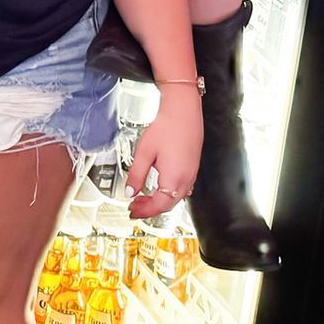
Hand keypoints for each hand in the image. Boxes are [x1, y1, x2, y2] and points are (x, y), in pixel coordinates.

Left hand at [124, 88, 203, 220]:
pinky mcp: (192, 168)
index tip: (132, 211)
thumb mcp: (144, 152)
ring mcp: (192, 174)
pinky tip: (157, 187)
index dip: (144, 211)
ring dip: (159, 201)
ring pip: (175, 198)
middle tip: (134, 207)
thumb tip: (130, 192)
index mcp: (174, 179)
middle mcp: (186, 180)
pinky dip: (168, 193)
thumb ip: (136, 175)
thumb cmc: (166, 128)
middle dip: (150, 209)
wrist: (184, 112)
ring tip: (142, 198)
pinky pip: (181, 189)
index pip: (158, 205)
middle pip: (168, 204)